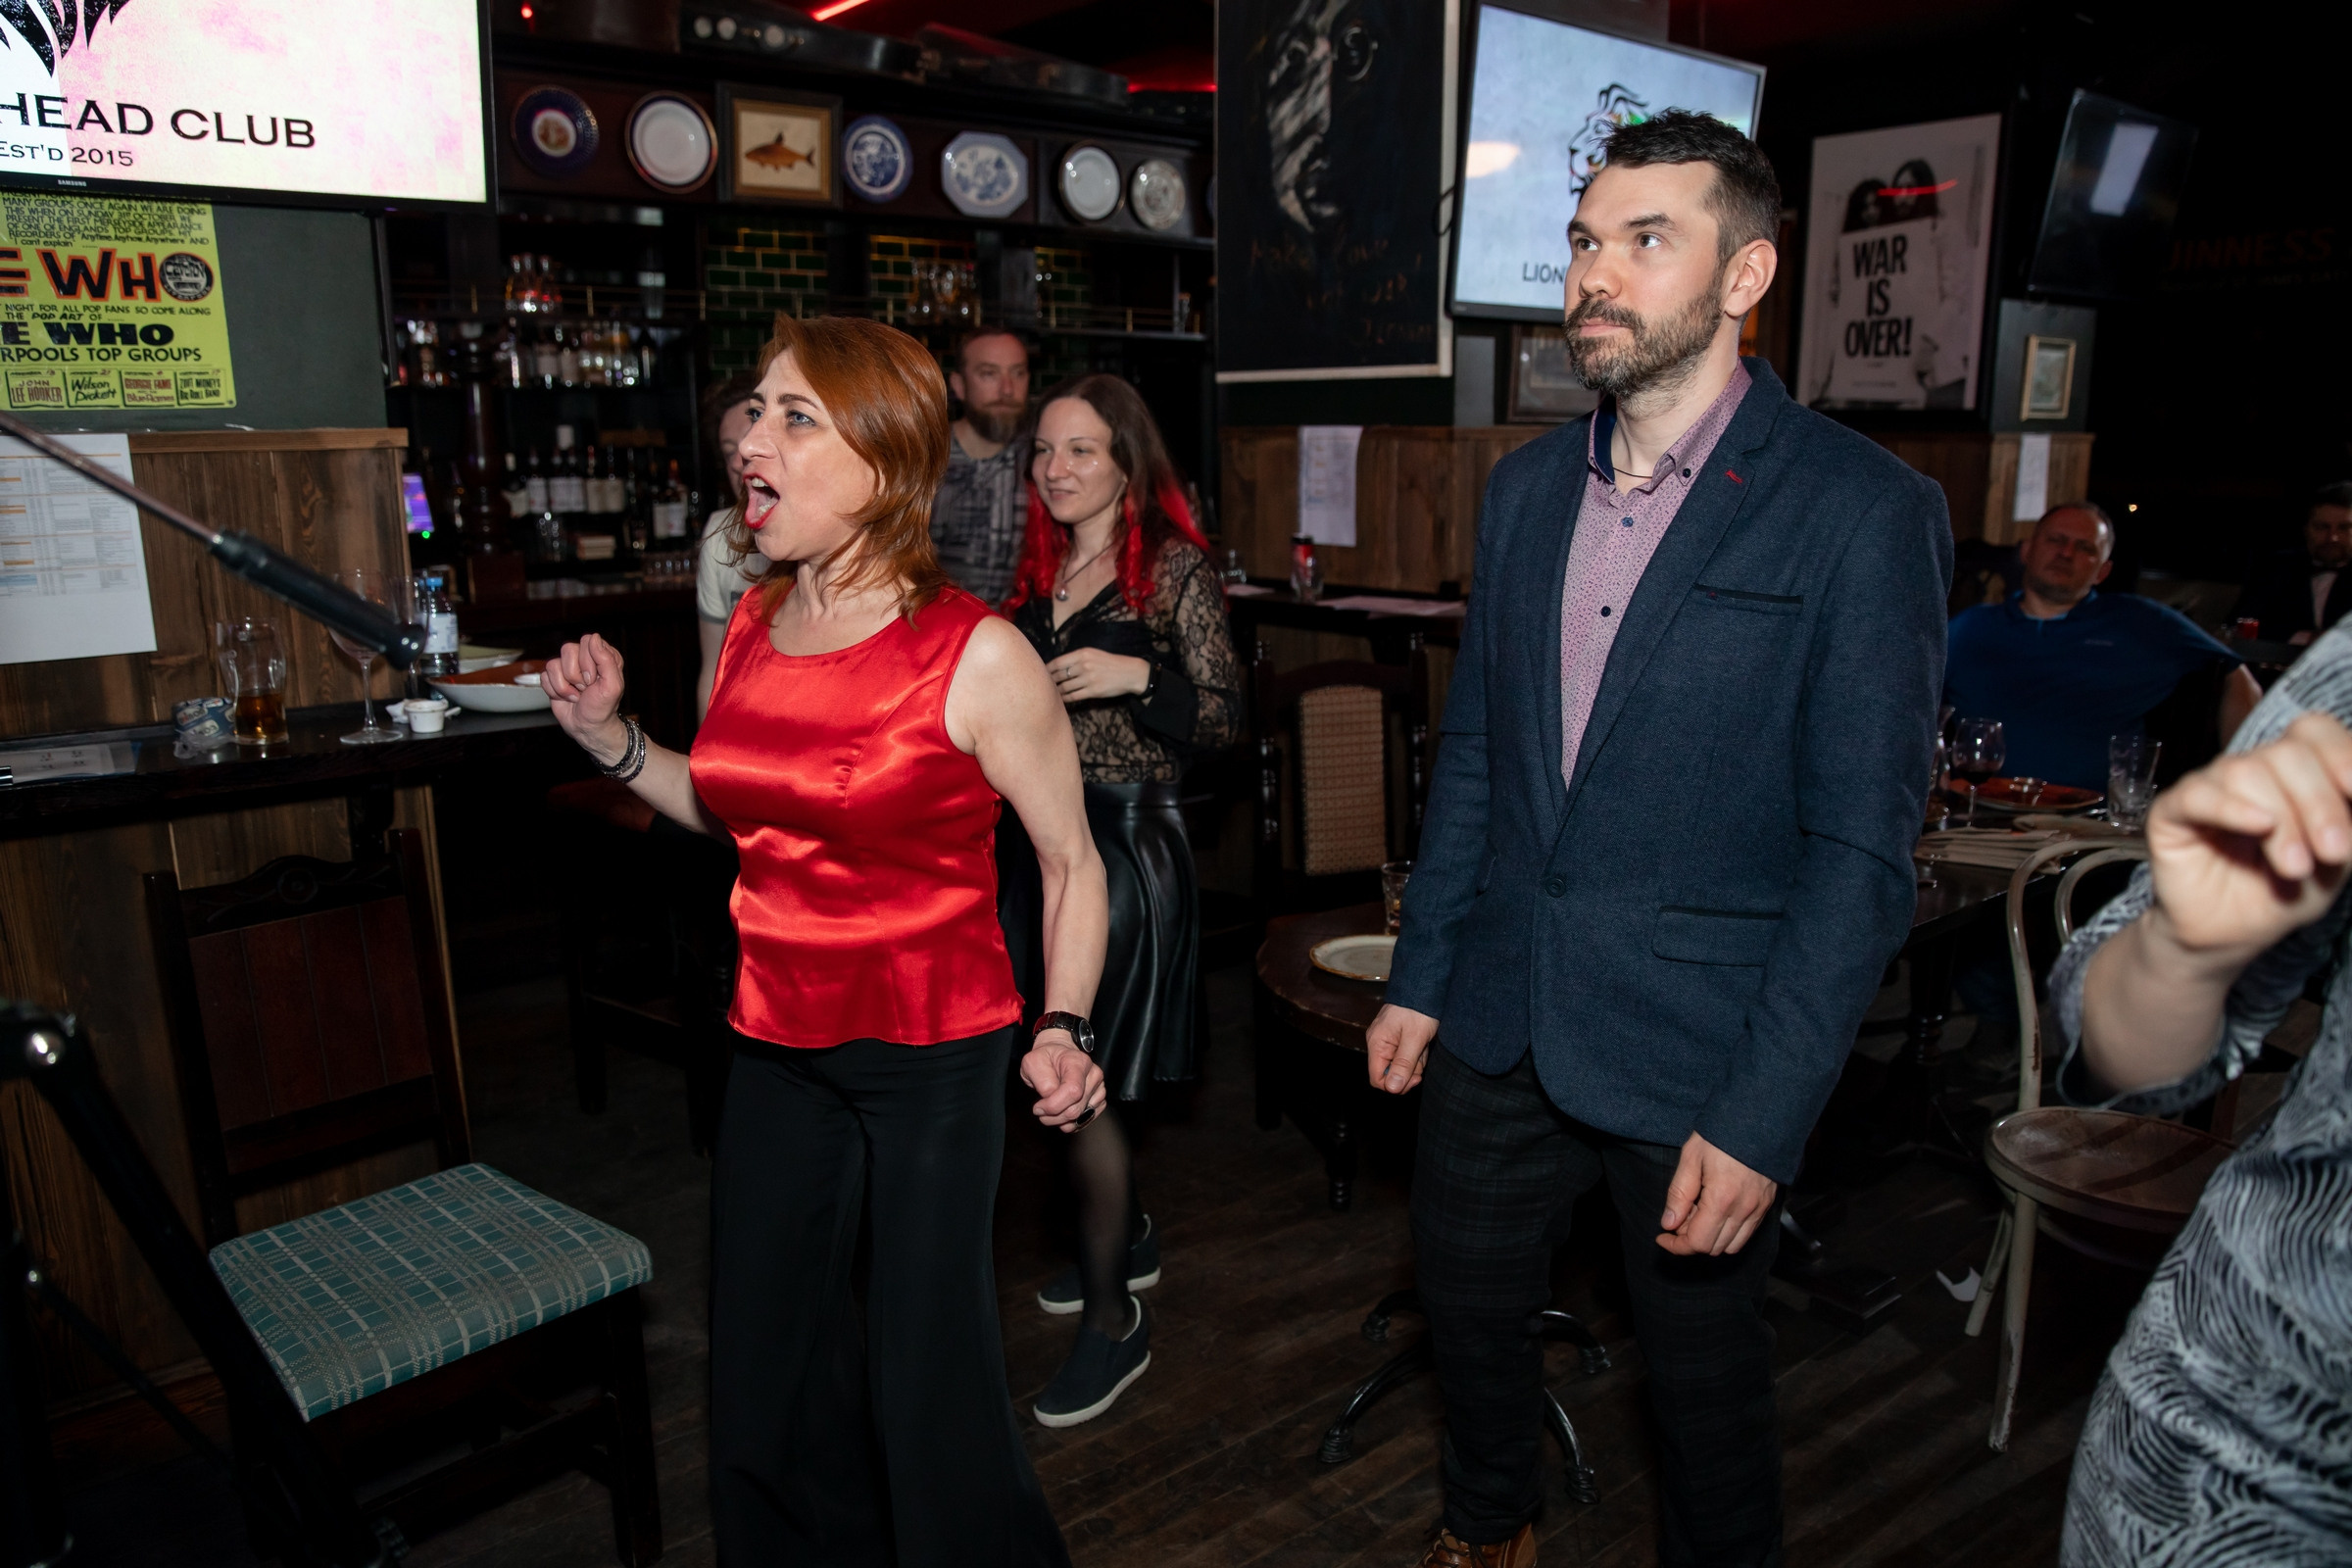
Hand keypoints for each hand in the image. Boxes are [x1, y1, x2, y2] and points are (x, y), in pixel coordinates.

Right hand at [543, 633, 628, 762]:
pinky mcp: (554, 678)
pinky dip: (555, 691)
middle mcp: (584, 658)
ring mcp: (567, 667)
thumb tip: (593, 637)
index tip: (594, 680)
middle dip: (575, 675)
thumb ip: (606, 659)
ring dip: (564, 686)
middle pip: (568, 649)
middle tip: (585, 688)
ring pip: (553, 664)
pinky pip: (544, 676)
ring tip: (576, 694)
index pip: (588, 642)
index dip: (588, 662)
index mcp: (603, 655)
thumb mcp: (612, 685)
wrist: (587, 727)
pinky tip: (566, 697)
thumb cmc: (602, 708)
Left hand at [1021, 1037, 1105, 1130]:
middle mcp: (1093, 1075)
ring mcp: (1098, 1088)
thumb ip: (1041, 1081)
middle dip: (1053, 1116)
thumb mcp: (1033, 1062)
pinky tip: (1061, 1111)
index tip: (1039, 1106)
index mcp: (1079, 1062)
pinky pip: (1085, 1121)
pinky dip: (1070, 1122)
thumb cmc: (1046, 1058)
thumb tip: (1051, 1097)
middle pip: (1075, 1109)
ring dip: (1060, 1120)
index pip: (1073, 1092)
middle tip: (1040, 1109)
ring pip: (1080, 1118)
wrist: (1057, 1055)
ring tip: (1050, 1109)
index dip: (1053, 1105)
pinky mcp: (1099, 1100)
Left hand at [1045, 648, 1151, 704]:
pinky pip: (1074, 696)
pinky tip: (1061, 699)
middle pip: (1059, 675)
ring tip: (1051, 693)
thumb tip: (1058, 667)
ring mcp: (1089, 679)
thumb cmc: (1111, 663)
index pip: (1058, 662)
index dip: (1047, 669)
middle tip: (1042, 686)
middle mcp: (1084, 665)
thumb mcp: (1093, 654)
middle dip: (1050, 681)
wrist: (1130, 672)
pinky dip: (1065, 699)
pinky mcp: (1094, 691)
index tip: (1041, 673)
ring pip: (1065, 687)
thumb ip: (1077, 659)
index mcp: (1083, 654)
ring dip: (1056, 691)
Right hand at [1366, 1004, 1437, 1093]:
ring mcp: (1387, 1040)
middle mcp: (1378, 1043)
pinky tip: (1422, 1041)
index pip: (1377, 1079)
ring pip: (1400, 1065)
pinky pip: (1405, 1055)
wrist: (1425, 986)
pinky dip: (1416, 1053)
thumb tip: (1392, 1089)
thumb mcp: (1414, 1038)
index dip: (1396, 1084)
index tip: (1415, 1077)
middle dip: (1409, 1070)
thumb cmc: (1418, 1008)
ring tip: (1422, 1044)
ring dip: (1415, 1061)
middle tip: (1421, 1056)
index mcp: (1377, 1044)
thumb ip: (1403, 1064)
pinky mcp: (1397, 1038)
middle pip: (1390, 1073)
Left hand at [1656, 1131, 1776, 1255]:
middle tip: (1680, 1215)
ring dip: (1710, 1237)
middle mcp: (1744, 1210)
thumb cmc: (1723, 1133)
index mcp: (1722, 1199)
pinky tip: (1716, 1210)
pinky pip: (1746, 1233)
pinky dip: (1728, 1232)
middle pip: (1713, 1248)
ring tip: (1698, 1211)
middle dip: (1690, 1239)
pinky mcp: (1767, 1205)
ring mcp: (1758, 1209)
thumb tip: (1669, 1223)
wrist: (1759, 1117)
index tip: (1662, 1236)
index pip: (1697, 1242)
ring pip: (1731, 1246)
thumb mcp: (1691, 1157)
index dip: (1676, 1246)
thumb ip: (1679, 1193)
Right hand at [2142, 711, 2351, 964]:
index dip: (2341, 754)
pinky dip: (2231, 807)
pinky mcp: (2172, 811)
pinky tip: (2258, 825)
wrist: (2231, 938)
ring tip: (2294, 868)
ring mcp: (2210, 786)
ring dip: (2283, 822)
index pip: (2313, 733)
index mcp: (2293, 772)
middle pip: (2287, 752)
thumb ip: (2350, 822)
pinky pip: (2198, 795)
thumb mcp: (2339, 860)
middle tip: (2333, 852)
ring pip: (2246, 771)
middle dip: (2319, 804)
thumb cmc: (2284, 895)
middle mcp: (2252, 770)